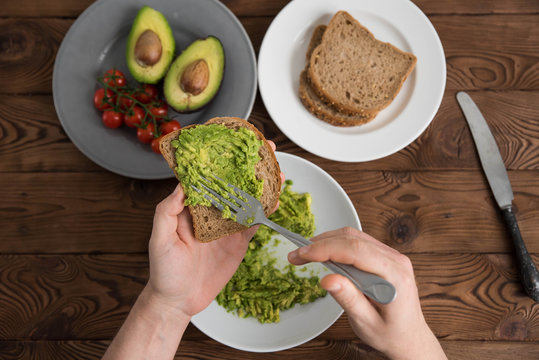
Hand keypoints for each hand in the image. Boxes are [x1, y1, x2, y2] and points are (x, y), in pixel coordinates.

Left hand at [146, 140, 282, 318]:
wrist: (179, 300)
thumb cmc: (164, 270)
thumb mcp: (159, 238)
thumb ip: (167, 211)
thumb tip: (182, 185)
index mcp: (191, 207)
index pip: (207, 176)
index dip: (221, 160)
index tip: (233, 144)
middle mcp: (210, 212)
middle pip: (232, 183)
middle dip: (248, 166)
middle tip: (265, 149)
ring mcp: (226, 226)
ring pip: (247, 199)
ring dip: (262, 185)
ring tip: (276, 171)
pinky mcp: (238, 241)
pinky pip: (254, 223)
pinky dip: (266, 211)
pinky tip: (276, 199)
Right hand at [288, 227, 446, 359]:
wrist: (410, 337)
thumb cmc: (390, 334)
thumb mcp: (366, 322)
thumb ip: (349, 299)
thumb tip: (327, 279)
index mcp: (395, 276)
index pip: (356, 252)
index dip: (326, 249)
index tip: (303, 253)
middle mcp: (396, 260)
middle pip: (353, 239)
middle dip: (321, 244)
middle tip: (296, 255)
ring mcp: (392, 256)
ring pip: (355, 236)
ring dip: (327, 241)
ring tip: (304, 253)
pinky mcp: (385, 256)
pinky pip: (359, 243)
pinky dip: (337, 245)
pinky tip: (322, 253)